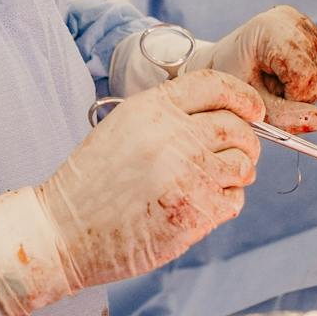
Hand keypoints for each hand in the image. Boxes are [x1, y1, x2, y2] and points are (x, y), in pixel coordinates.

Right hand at [0, 70, 266, 315]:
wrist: (63, 231)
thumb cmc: (91, 185)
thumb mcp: (121, 128)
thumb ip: (168, 118)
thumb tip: (224, 119)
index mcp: (152, 108)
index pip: (215, 84)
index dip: (243, 96)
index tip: (253, 111)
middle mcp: (174, 135)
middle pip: (236, 127)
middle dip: (245, 141)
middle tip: (237, 155)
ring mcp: (188, 174)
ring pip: (242, 165)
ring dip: (236, 174)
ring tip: (211, 183)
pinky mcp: (196, 212)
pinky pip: (234, 200)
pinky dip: (225, 203)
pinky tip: (198, 205)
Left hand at [189, 6, 316, 133]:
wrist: (223, 63)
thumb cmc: (231, 82)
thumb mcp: (251, 102)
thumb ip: (283, 116)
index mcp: (271, 28)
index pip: (304, 73)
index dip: (292, 97)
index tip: (268, 96)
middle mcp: (293, 20)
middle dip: (298, 99)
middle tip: (270, 93)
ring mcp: (306, 26)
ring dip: (304, 94)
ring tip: (276, 85)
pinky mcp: (315, 36)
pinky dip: (309, 87)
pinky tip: (287, 80)